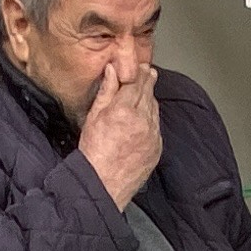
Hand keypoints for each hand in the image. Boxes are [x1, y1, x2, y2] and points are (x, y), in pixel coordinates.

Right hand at [78, 62, 164, 205]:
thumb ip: (106, 92)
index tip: (140, 65)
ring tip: (143, 94)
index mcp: (123, 110)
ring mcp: (152, 135)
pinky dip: (151, 119)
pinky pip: (156, 126)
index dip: (139, 71)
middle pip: (149, 92)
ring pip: (154, 108)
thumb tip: (112, 70)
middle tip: (147, 71)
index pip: (136, 82)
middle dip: (148, 80)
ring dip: (150, 99)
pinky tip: (142, 119)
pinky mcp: (157, 147)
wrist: (103, 184)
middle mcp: (142, 120)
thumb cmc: (93, 153)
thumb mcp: (93, 117)